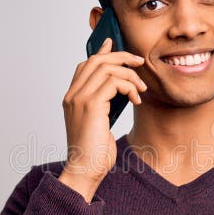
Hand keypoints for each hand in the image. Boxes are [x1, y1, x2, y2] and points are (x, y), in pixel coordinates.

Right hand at [59, 37, 146, 201]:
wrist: (85, 170)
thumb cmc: (94, 151)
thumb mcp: (100, 122)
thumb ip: (104, 103)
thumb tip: (118, 86)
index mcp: (72, 97)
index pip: (85, 65)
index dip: (102, 53)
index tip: (115, 44)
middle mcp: (72, 94)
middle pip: (96, 60)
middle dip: (121, 57)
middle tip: (140, 63)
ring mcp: (79, 98)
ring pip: (107, 68)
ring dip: (130, 74)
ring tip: (142, 89)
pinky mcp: (91, 105)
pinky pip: (114, 82)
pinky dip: (130, 86)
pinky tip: (137, 99)